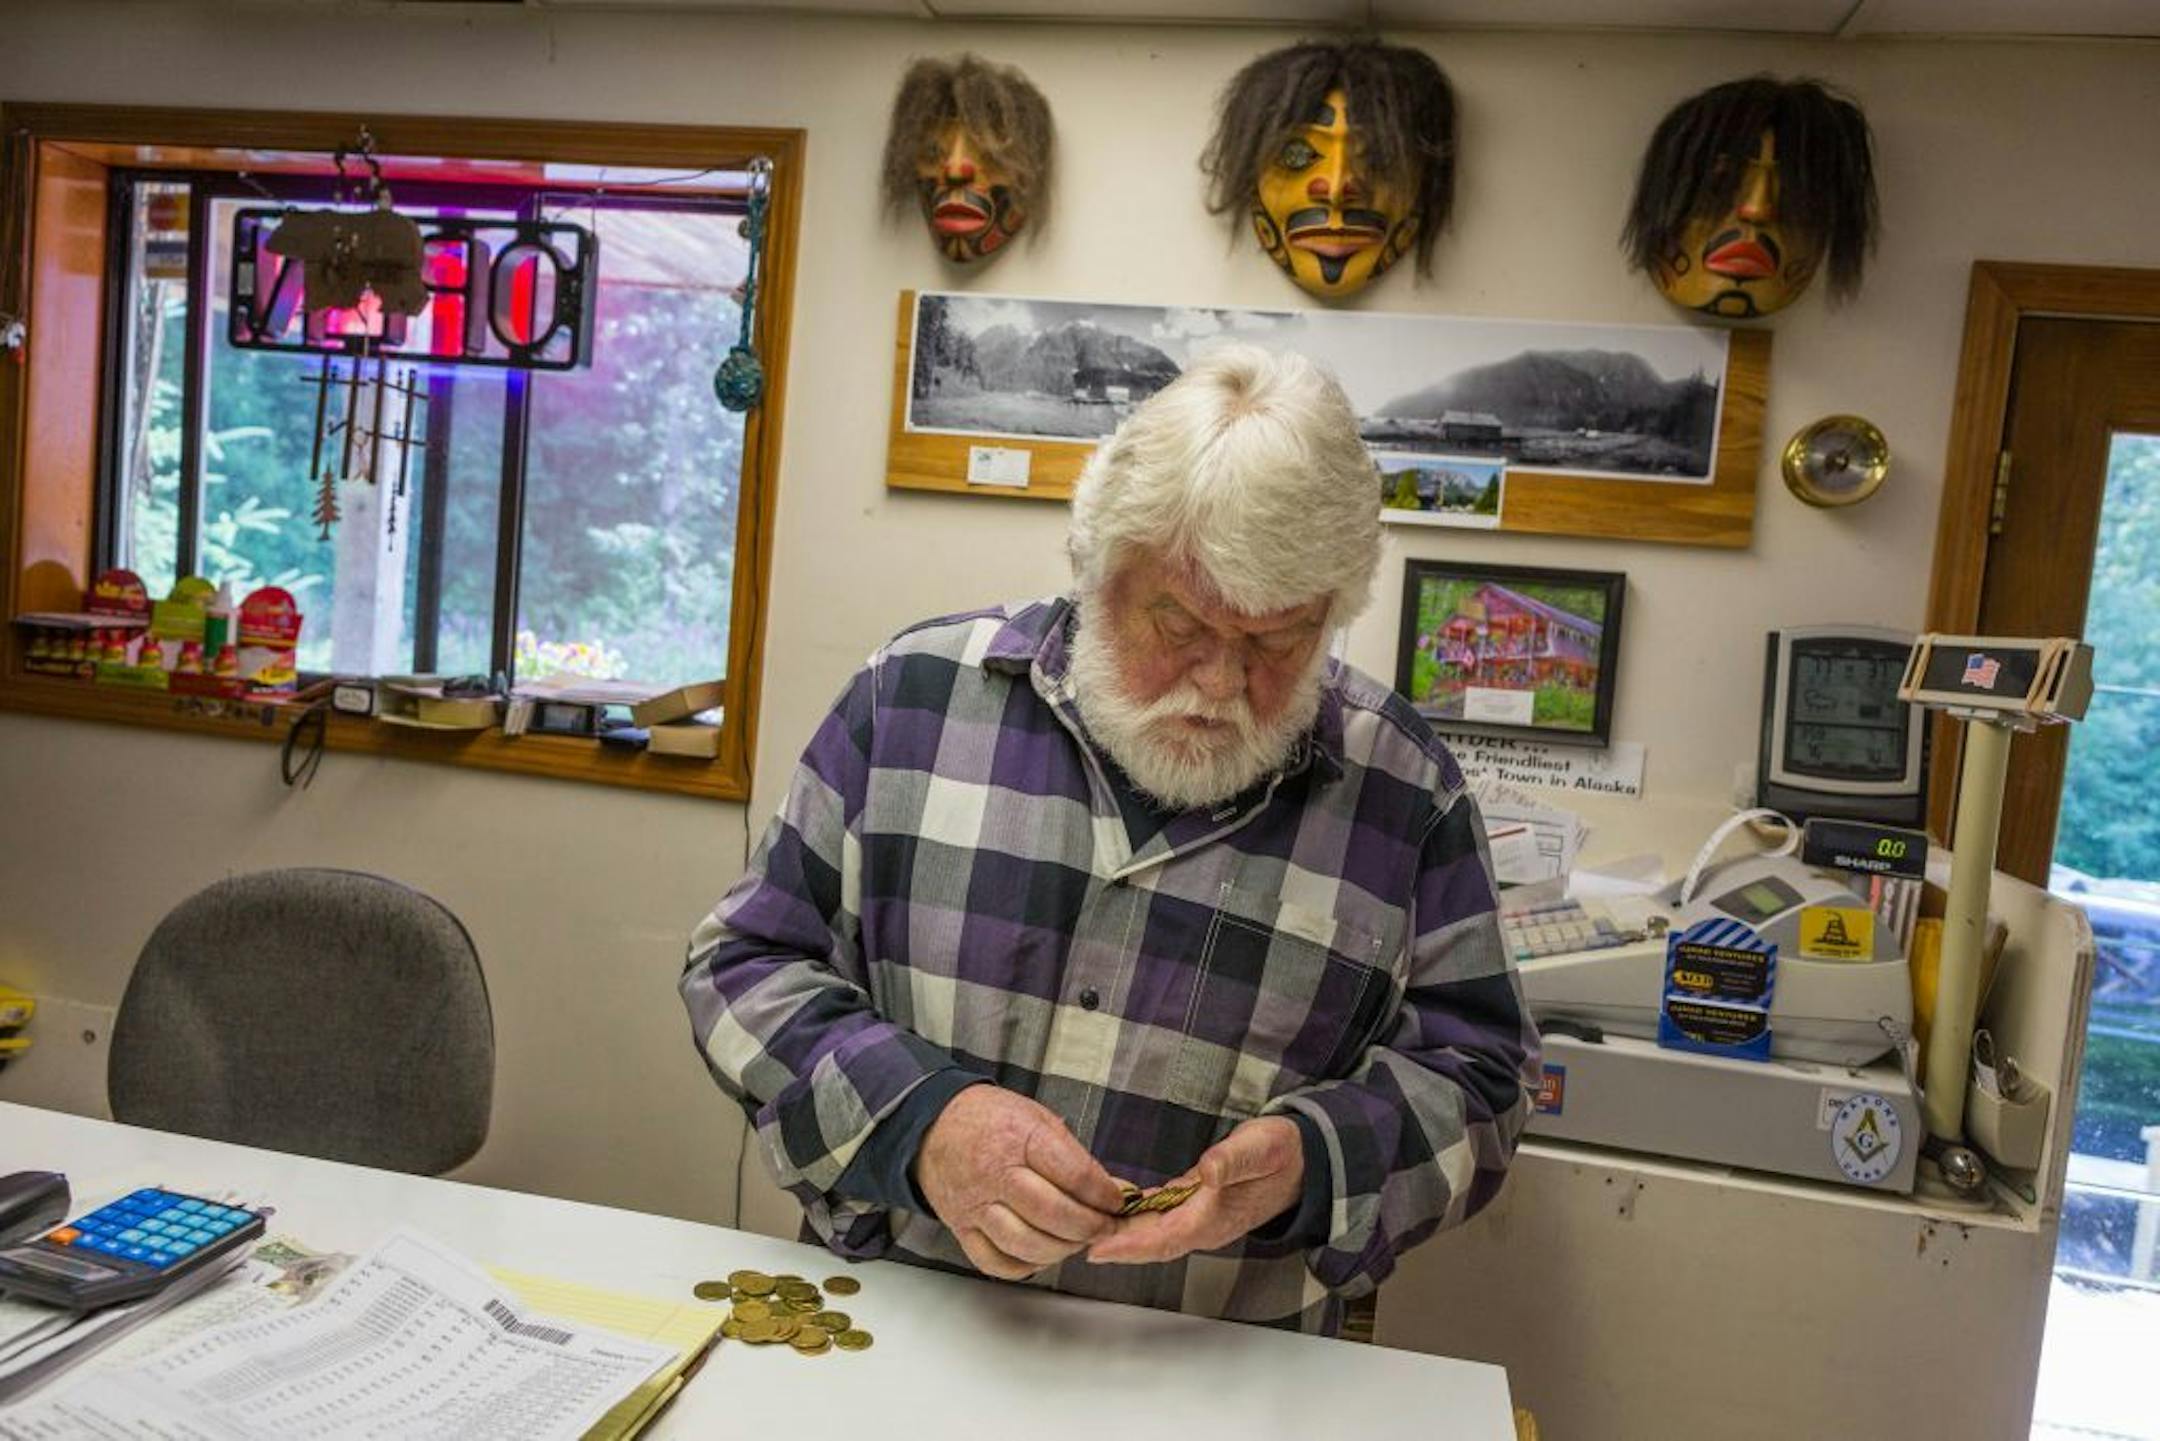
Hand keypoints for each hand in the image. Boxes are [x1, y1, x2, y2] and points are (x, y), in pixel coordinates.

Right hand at [914, 1085, 1125, 1279]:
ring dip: (1061, 1250)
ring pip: (1026, 1245)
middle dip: (1089, 1227)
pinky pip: (995, 1262)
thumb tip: (1113, 1190)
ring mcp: (976, 1205)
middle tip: (1105, 1227)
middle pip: (1053, 1215)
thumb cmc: (990, 1119)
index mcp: (1020, 1138)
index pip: (1075, 1175)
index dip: (1105, 1195)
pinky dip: (1024, 1266)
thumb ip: (1074, 1156)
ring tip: (1076, 1241)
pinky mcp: (961, 1228)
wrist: (932, 1126)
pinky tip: (1040, 1254)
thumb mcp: (1037, 1118)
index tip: (1117, 1202)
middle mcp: (995, 1174)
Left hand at [1087, 1116, 1304, 1266]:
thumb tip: (1208, 1171)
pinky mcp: (1194, 1206)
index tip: (1096, 1249)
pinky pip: (1158, 1219)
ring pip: (1151, 1233)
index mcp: (1215, 1217)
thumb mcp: (1262, 1148)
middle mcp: (1204, 1225)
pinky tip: (1111, 1212)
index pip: (1164, 1238)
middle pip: (1150, 1243)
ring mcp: (1199, 1219)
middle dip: (1113, 1246)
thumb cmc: (1281, 1153)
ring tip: (1081, 1230)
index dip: (1129, 1246)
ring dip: (1119, 1235)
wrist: (1303, 1162)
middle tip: (1073, 1241)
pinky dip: (1133, 1219)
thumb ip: (1233, 1160)